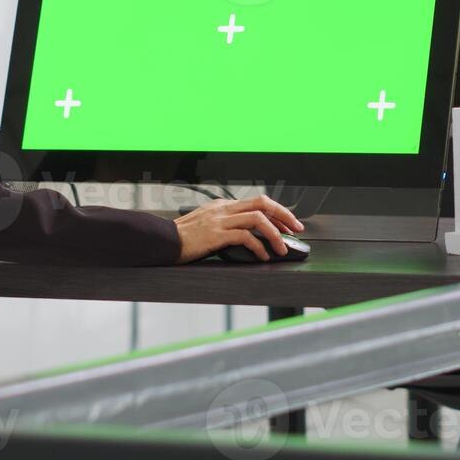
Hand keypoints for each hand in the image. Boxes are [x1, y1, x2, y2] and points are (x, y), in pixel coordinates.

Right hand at [173, 196, 304, 263]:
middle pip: (263, 203)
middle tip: (296, 230)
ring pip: (258, 219)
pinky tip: (262, 257)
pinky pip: (246, 237)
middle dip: (284, 215)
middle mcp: (223, 209)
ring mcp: (220, 220)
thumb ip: (224, 226)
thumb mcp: (205, 225)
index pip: (257, 202)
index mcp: (222, 206)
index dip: (277, 212)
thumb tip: (245, 236)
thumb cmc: (182, 239)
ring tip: (282, 248)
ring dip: (275, 234)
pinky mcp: (216, 234)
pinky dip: (259, 247)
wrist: (162, 241)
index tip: (288, 224)